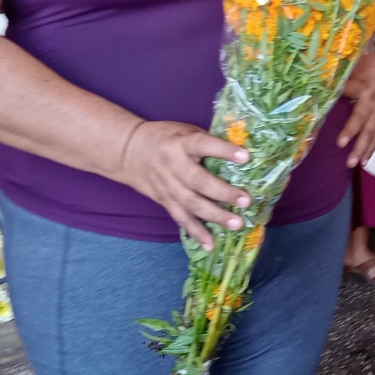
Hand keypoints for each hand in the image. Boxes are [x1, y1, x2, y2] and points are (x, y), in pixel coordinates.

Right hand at [116, 121, 249, 250]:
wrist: (128, 151)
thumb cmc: (166, 137)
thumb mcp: (185, 130)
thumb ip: (208, 141)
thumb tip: (243, 153)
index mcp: (181, 143)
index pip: (203, 145)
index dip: (224, 151)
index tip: (246, 157)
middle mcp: (173, 165)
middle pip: (198, 181)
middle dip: (223, 193)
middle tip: (245, 201)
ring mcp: (167, 186)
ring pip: (191, 204)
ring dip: (214, 216)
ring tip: (236, 224)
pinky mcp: (164, 201)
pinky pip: (180, 218)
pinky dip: (196, 232)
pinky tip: (210, 244)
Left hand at [339, 48, 374, 167]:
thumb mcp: (358, 65)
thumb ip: (342, 77)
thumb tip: (320, 84)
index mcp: (364, 87)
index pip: (346, 95)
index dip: (338, 103)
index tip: (327, 114)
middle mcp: (373, 102)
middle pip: (363, 122)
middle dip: (354, 138)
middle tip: (344, 152)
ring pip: (373, 133)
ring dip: (363, 149)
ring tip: (354, 163)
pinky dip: (372, 147)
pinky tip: (365, 160)